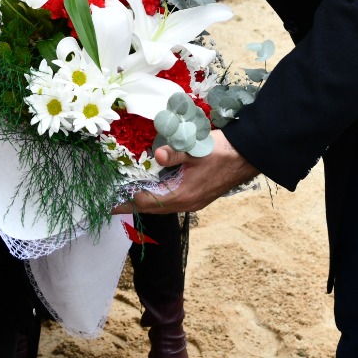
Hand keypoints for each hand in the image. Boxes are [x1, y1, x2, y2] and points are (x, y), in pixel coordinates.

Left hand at [114, 130, 258, 213]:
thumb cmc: (221, 152)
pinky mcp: (198, 197)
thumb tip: (157, 155)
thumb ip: (174, 154)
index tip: (110, 200)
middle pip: (153, 208)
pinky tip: (153, 189)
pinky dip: (159, 198)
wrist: (247, 156)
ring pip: (163, 206)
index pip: (148, 201)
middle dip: (133, 205)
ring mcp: (194, 202)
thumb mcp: (195, 149)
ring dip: (146, 202)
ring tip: (128, 197)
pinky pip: (173, 202)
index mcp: (182, 194)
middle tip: (113, 203)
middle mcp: (186, 203)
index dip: (128, 200)